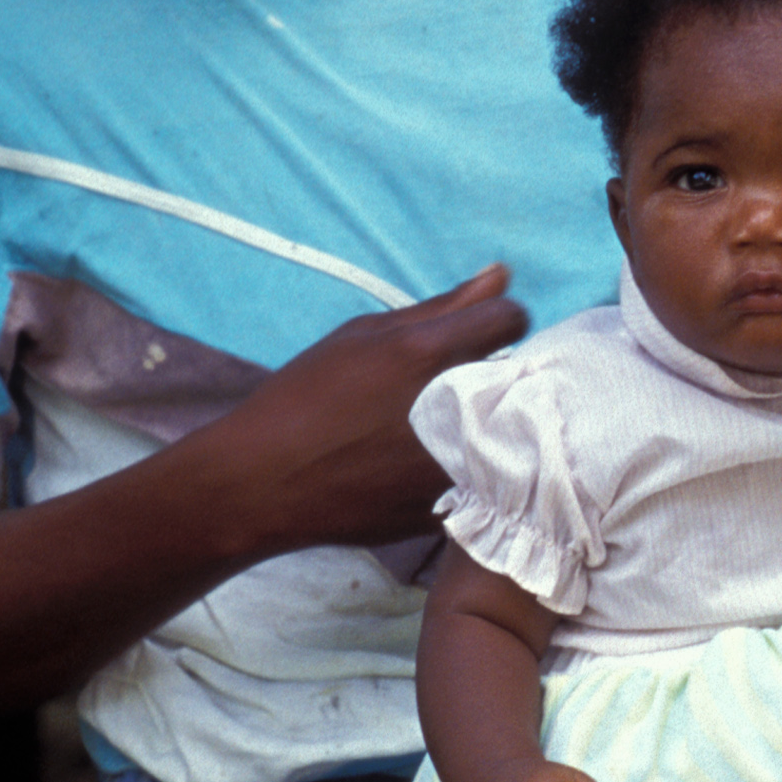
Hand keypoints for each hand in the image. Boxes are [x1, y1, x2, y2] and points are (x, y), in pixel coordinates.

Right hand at [216, 266, 525, 555]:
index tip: (476, 334)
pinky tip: (428, 467)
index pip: (511, 317)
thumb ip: (441, 307)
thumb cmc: (304, 398)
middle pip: (517, 374)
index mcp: (427, 353)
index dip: (495, 320)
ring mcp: (456, 463)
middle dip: (496, 372)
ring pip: (509, 429)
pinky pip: (486, 476)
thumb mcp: (361, 337)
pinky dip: (471, 467)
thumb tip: (502, 275)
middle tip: (457, 383)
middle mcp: (452, 407)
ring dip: (490, 421)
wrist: (264, 484)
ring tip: (440, 426)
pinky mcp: (452, 506)